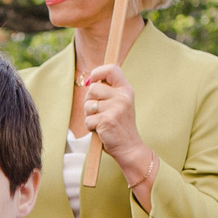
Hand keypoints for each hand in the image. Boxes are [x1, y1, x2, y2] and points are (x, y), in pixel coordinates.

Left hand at [78, 63, 157, 189]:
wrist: (130, 148)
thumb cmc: (120, 126)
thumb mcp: (120, 104)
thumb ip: (108, 91)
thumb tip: (88, 81)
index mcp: (126, 90)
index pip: (111, 69)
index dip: (98, 72)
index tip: (92, 80)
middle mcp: (122, 96)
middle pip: (93, 88)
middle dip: (90, 101)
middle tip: (99, 112)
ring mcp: (115, 108)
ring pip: (88, 105)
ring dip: (90, 116)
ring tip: (101, 122)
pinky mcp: (106, 120)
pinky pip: (88, 120)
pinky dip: (90, 127)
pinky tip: (101, 130)